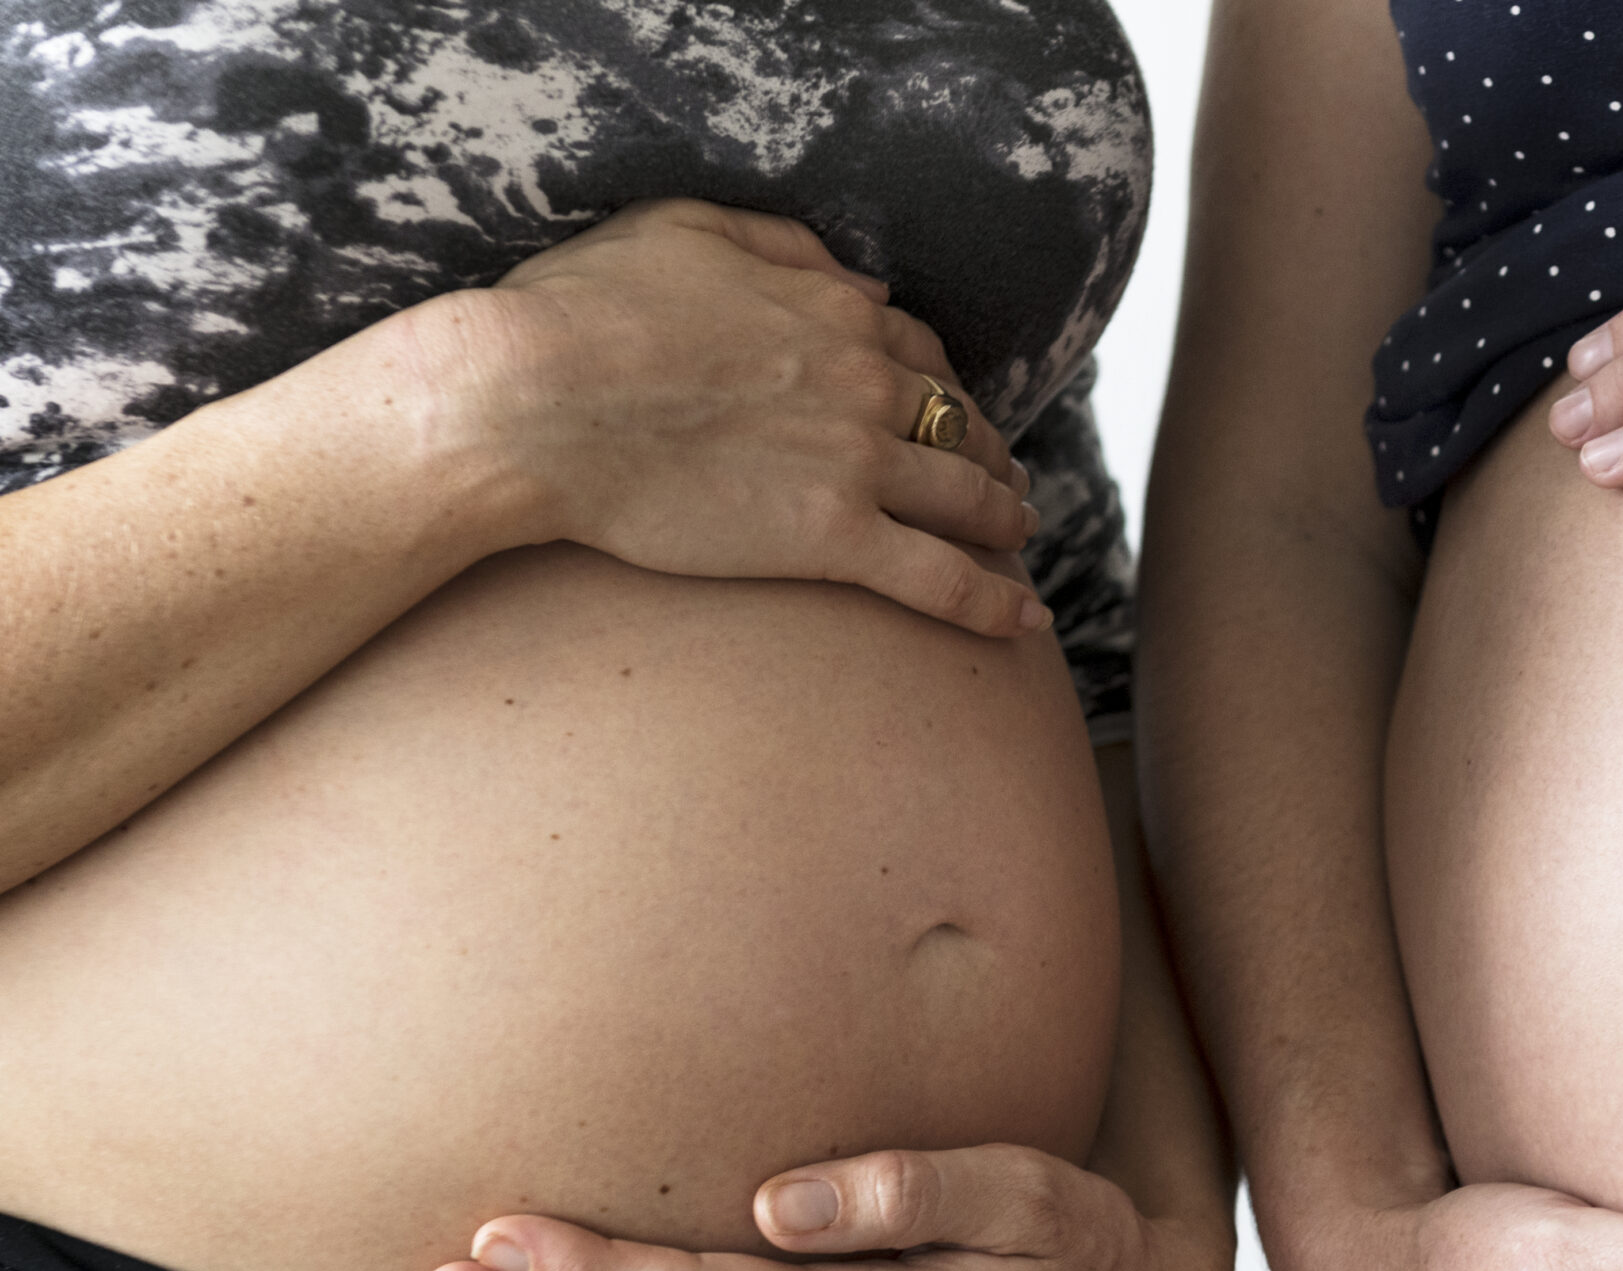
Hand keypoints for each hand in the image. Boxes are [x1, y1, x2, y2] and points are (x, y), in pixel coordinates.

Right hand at [419, 197, 1047, 634]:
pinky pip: (941, 578)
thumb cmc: (577, 311)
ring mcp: (857, 463)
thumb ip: (785, 247)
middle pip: (960, 424)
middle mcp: (865, 383)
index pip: (921, 353)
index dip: (944, 385)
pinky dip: (993, 601)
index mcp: (833, 311)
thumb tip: (868, 283)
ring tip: (1020, 538)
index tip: (950, 411)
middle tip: (1004, 481)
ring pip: (968, 498)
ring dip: (1006, 518)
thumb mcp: (682, 230)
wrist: (528, 402)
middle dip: (991, 453)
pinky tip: (1025, 620)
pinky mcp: (833, 539)